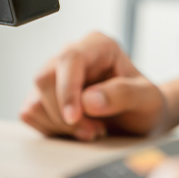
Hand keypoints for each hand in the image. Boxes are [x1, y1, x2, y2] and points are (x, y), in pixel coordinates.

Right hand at [20, 32, 165, 140]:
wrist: (141, 119)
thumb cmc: (146, 104)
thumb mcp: (147, 99)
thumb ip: (124, 94)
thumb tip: (89, 100)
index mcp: (99, 46)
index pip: (69, 58)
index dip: (67, 89)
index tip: (75, 117)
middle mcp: (73, 56)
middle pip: (45, 79)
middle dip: (66, 114)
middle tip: (95, 131)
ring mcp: (56, 76)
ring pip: (36, 100)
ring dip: (61, 125)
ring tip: (93, 130)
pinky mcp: (44, 97)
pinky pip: (31, 114)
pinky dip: (52, 129)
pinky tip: (77, 130)